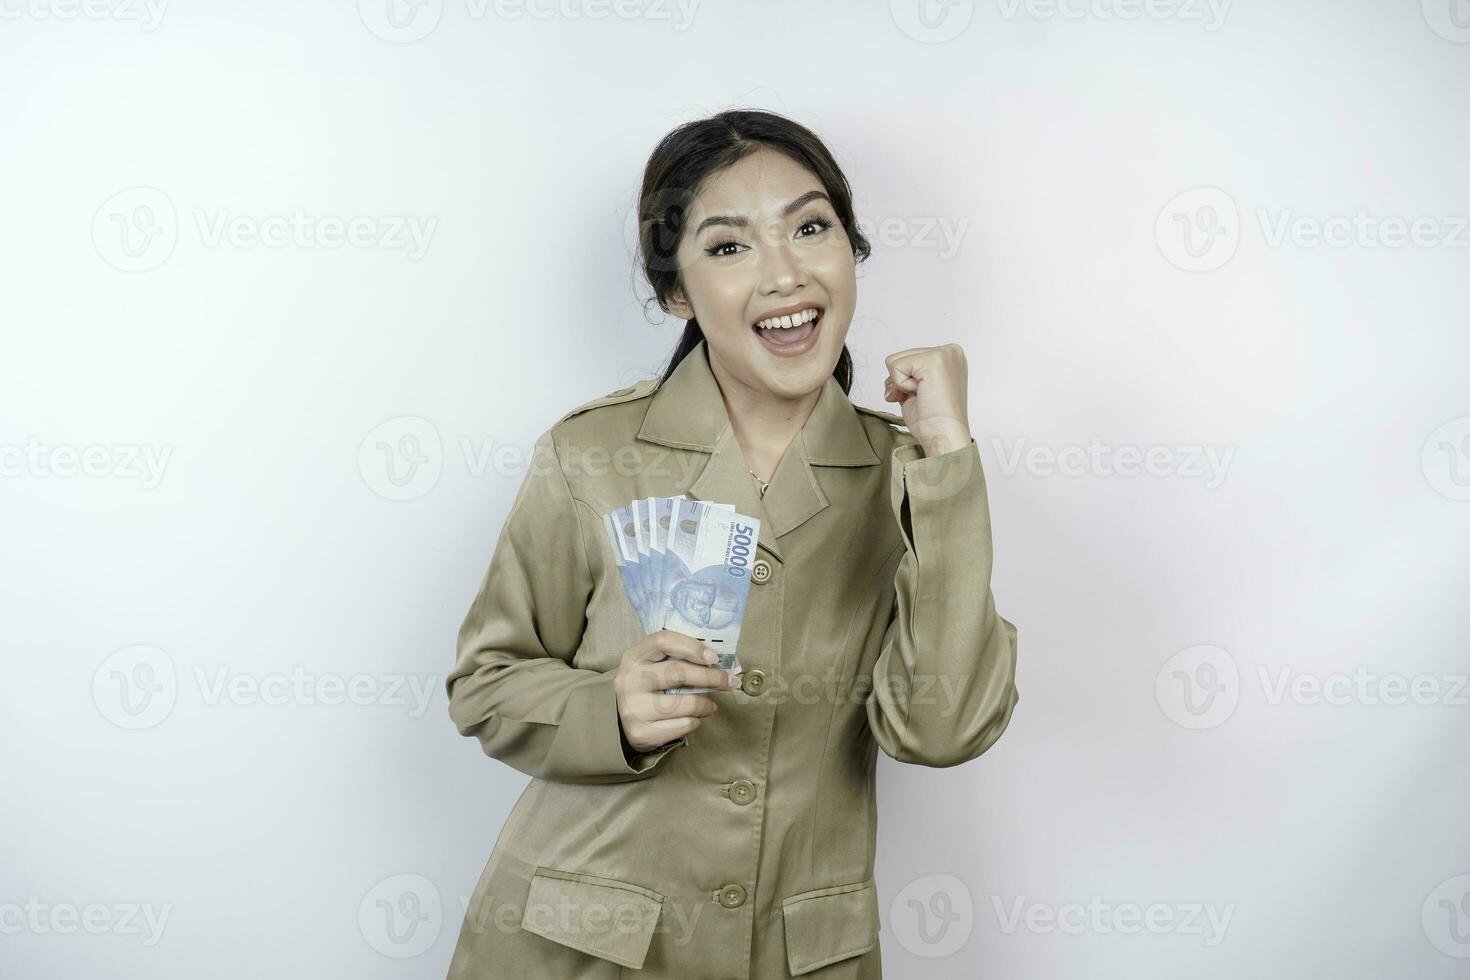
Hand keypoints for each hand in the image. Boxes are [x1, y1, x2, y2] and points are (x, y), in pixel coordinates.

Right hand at [613, 630, 738, 753]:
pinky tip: (692, 719)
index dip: (692, 646)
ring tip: (710, 706)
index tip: (713, 657)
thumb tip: (715, 661)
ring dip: (705, 705)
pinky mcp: (641, 732)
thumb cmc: (646, 688)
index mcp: (633, 657)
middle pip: (678, 673)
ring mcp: (633, 708)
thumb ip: (675, 658)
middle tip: (730, 682)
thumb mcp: (651, 666)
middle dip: (711, 677)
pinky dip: (694, 722)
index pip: (663, 641)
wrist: (618, 721)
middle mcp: (629, 680)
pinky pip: (682, 725)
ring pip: (684, 704)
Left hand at [882, 344, 973, 455]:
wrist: (944, 437)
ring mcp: (943, 353)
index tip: (926, 396)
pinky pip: (895, 367)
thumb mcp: (918, 390)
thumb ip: (908, 376)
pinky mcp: (933, 360)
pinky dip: (902, 386)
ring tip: (923, 397)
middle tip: (923, 399)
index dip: (907, 381)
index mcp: (950, 357)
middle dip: (902, 383)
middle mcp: (950, 351)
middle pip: (900, 358)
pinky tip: (921, 395)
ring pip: (895, 362)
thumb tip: (890, 384)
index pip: (909, 359)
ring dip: (902, 385)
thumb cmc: (934, 421)